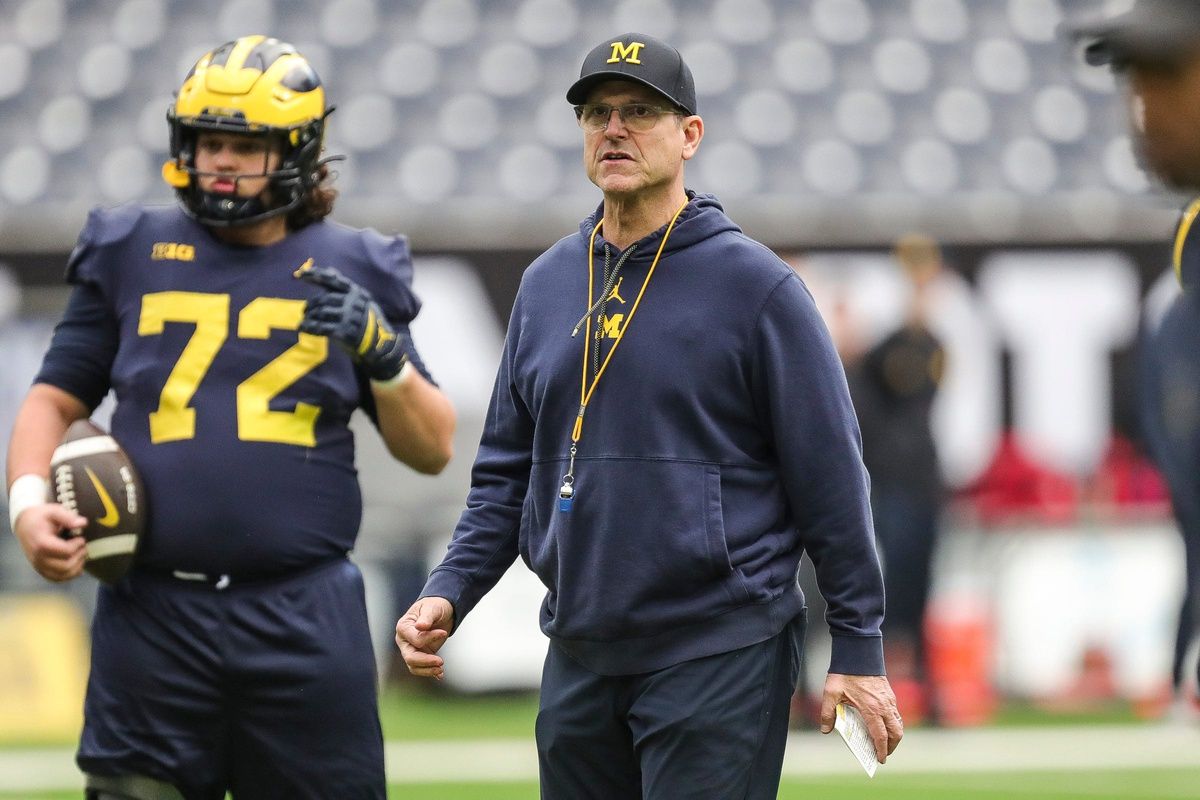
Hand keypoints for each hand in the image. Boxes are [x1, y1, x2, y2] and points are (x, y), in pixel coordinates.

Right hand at [12, 503, 88, 582]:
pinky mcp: (41, 570)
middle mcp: (38, 558)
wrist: (25, 524)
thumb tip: (83, 523)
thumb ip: (67, 517)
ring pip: (62, 576)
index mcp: (41, 543)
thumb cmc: (41, 516)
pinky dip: (69, 575)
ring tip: (81, 555)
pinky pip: (57, 579)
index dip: (78, 545)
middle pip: (66, 566)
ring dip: (77, 567)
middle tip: (83, 547)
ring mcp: (38, 566)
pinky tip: (76, 565)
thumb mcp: (53, 510)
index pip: (65, 551)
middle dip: (79, 556)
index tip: (81, 538)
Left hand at [294, 259, 407, 380]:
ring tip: (305, 320)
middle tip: (305, 311)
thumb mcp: (362, 300)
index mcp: (356, 292)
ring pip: (320, 312)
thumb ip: (345, 288)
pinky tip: (302, 327)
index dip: (315, 275)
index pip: (332, 280)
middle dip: (311, 304)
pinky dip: (309, 327)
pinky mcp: (344, 332)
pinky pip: (320, 327)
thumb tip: (330, 270)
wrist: (380, 345)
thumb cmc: (367, 321)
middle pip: (324, 299)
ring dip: (310, 316)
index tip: (299, 274)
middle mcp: (353, 302)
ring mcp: (348, 317)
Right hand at [395, 596, 454, 679]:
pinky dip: (430, 672)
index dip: (430, 638)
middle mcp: (404, 640)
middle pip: (410, 657)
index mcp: (403, 627)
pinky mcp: (421, 654)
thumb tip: (420, 626)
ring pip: (414, 666)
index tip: (444, 633)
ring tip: (441, 669)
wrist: (440, 610)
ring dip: (427, 670)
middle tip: (441, 661)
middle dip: (426, 661)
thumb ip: (426, 617)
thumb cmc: (434, 606)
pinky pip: (422, 668)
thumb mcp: (432, 608)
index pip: (415, 639)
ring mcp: (411, 649)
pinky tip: (440, 675)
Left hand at [819, 673, 903, 762]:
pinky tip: (883, 726)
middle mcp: (884, 706)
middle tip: (883, 755)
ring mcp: (889, 700)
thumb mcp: (831, 693)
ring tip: (884, 743)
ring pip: (898, 724)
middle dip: (891, 746)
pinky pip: (896, 714)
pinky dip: (893, 724)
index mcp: (871, 709)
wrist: (859, 653)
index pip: (880, 736)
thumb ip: (827, 713)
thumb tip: (825, 730)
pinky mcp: (890, 695)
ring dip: (894, 736)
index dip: (881, 750)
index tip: (880, 760)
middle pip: (895, 733)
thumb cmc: (845, 673)